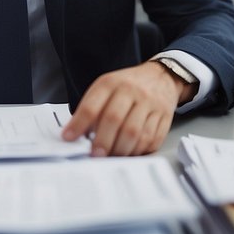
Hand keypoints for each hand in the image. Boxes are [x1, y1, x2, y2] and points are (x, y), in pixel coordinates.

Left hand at [60, 61, 183, 155]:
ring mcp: (150, 104)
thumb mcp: (106, 89)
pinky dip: (138, 150)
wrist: (161, 77)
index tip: (68, 138)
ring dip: (120, 149)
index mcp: (111, 83)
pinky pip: (151, 139)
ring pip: (134, 133)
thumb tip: (74, 134)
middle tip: (94, 155)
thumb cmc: (127, 87)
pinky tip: (130, 151)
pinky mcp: (164, 117)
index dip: (78, 125)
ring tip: (112, 155)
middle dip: (102, 142)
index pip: (92, 106)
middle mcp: (131, 91)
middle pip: (114, 120)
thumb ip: (90, 109)